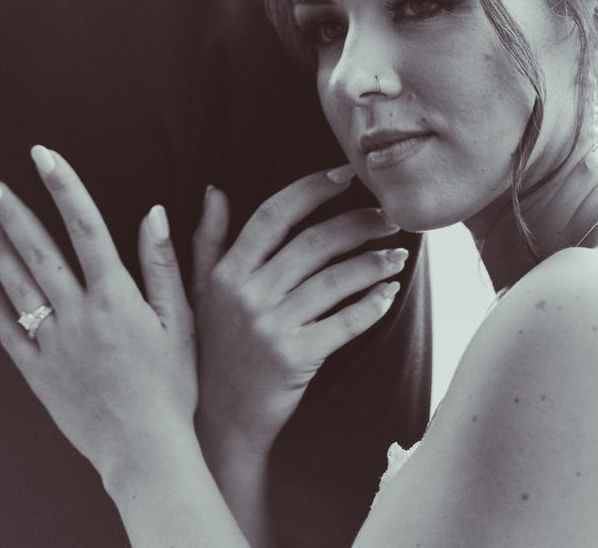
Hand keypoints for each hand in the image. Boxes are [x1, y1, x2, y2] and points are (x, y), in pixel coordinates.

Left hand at [0, 146, 196, 482]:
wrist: (145, 449)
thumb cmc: (173, 386)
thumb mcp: (181, 321)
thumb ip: (161, 265)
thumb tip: (154, 214)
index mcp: (115, 296)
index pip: (85, 226)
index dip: (64, 186)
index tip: (44, 155)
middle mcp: (78, 314)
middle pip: (39, 251)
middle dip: (13, 211)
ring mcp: (53, 344)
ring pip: (18, 287)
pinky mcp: (39, 374)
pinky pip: (10, 334)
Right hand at [190, 167, 407, 458]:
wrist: (220, 422)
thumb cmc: (213, 351)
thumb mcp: (198, 293)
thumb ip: (208, 240)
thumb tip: (215, 189)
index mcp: (227, 272)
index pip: (274, 215)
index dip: (312, 189)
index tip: (347, 174)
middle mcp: (248, 294)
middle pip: (314, 242)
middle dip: (359, 223)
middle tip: (390, 216)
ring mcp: (271, 327)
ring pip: (335, 280)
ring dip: (373, 262)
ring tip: (399, 253)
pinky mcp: (295, 357)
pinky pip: (344, 323)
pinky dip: (371, 305)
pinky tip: (389, 292)